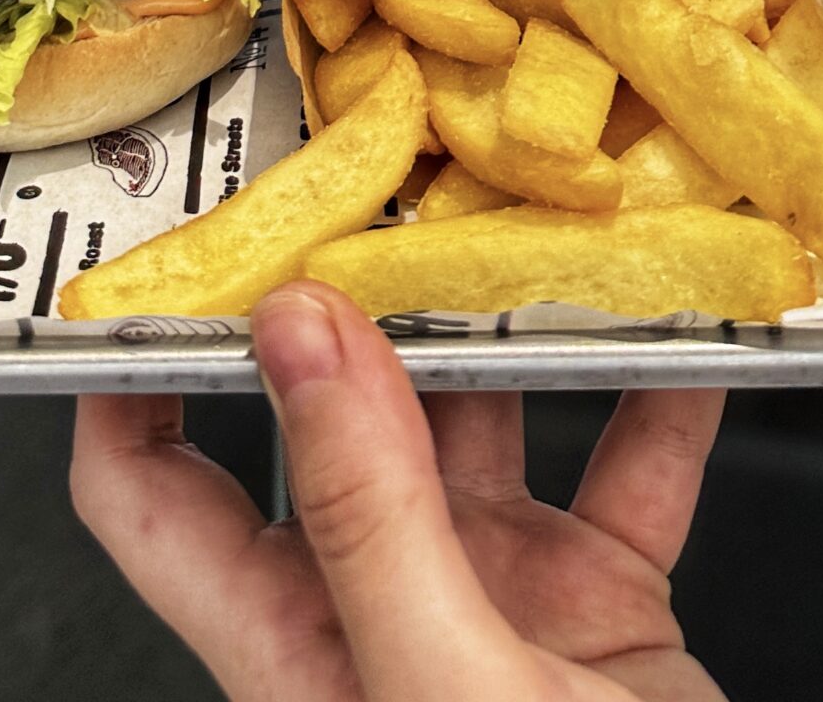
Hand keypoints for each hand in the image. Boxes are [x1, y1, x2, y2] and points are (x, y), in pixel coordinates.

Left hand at [71, 280, 725, 701]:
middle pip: (337, 418)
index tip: (160, 246)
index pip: (150, 491)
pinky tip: (685, 321)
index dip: (137, 367)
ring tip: (538, 219)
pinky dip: (660, 392)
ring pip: (486, 422)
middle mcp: (375, 612)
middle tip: (391, 173)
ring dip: (519, 322)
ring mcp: (493, 607)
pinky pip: (628, 469)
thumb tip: (295, 335)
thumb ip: (367, 513)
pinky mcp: (604, 612)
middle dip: (367, 296)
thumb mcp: (448, 688)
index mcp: (289, 652)